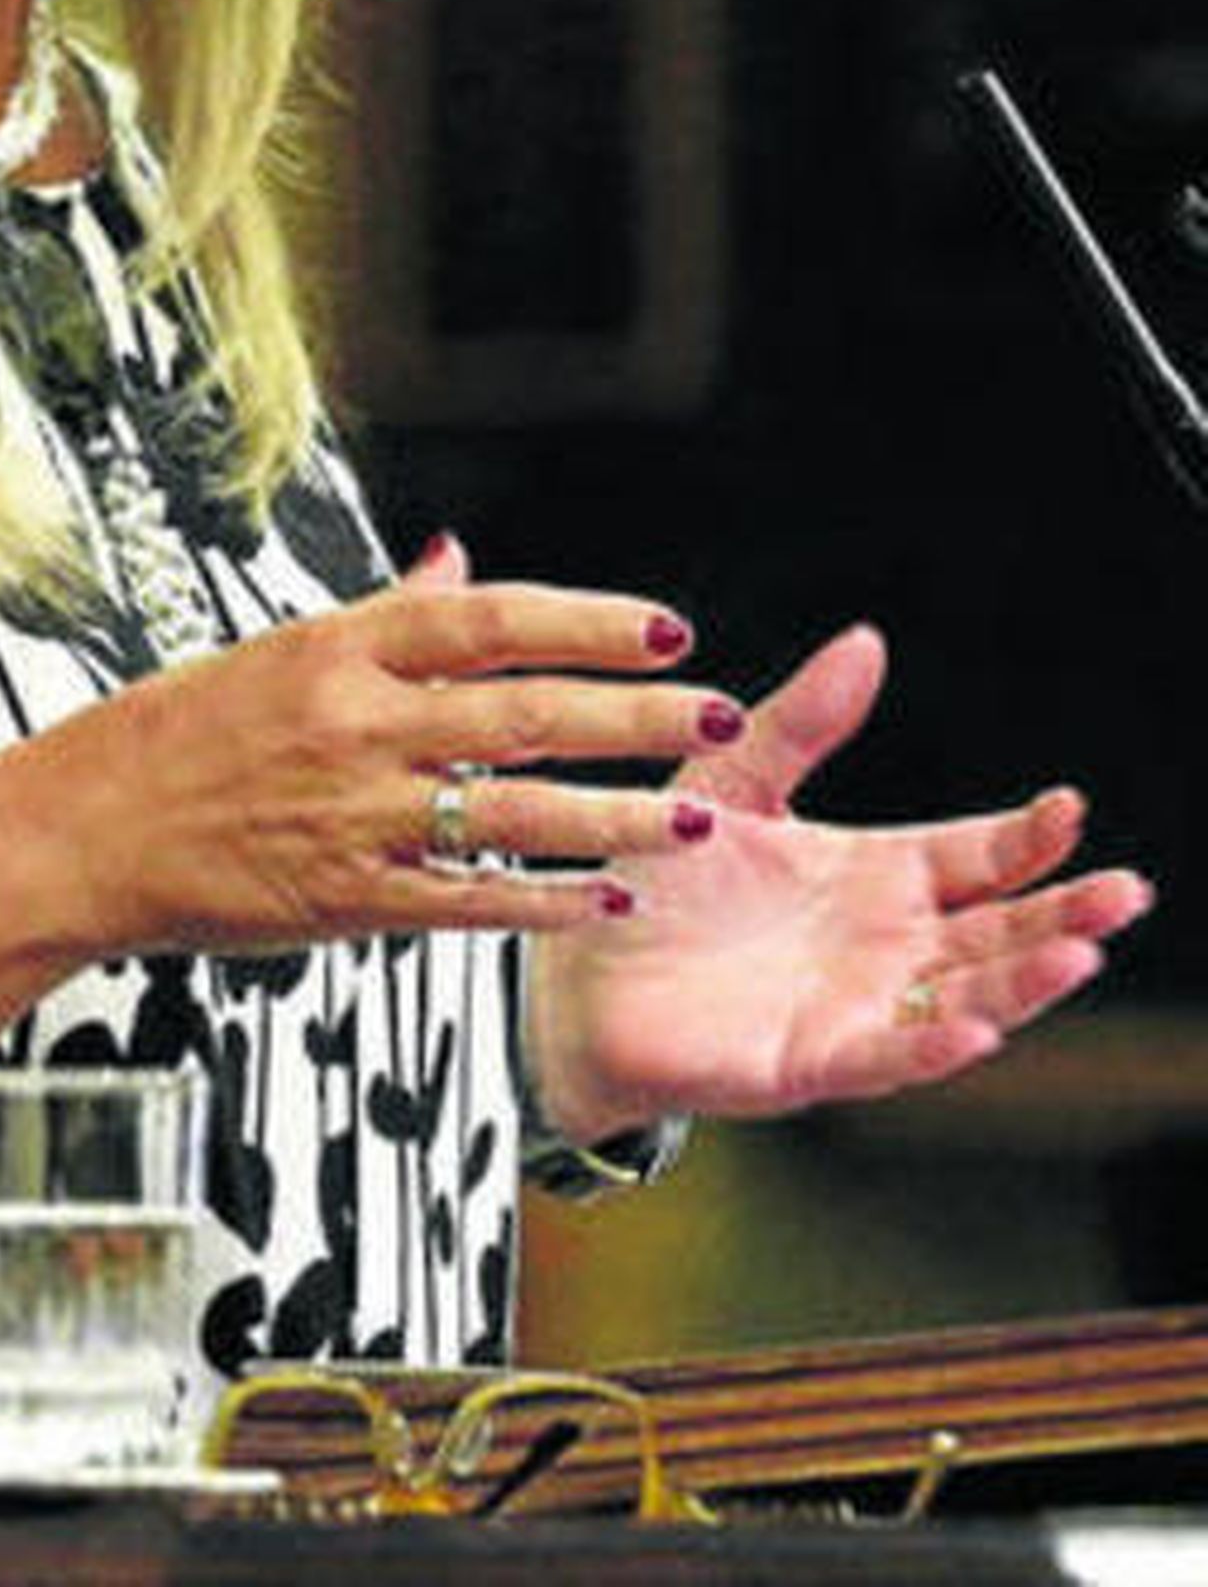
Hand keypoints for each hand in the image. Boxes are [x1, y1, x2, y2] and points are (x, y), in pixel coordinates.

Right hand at [33, 551, 750, 956]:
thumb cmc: (173, 733)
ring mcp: (355, 816)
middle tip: (717, 712)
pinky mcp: (345, 898)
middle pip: (527, 712)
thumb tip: (460, 561)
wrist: (84, 830)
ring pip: (514, 814)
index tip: (668, 627)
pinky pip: (463, 900)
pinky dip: (540, 905)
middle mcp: (358, 725)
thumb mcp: (278, 647)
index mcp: (342, 647)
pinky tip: (601, 902)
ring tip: (692, 818)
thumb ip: (385, 615)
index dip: (590, 622)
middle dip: (636, 715)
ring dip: (615, 817)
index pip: (492, 620)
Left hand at [525, 624, 1154, 1139]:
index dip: (1027, 836)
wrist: (576, 968)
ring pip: (963, 996)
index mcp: (875, 873)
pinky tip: (977, 1027)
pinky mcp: (806, 1061)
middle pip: (997, 931)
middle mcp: (882, 944)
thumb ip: (800, 719)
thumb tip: (867, 640)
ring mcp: (854, 1008)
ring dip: (1024, 983)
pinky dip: (932, 1046)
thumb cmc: (662, 874)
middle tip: (1126, 890)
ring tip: (1080, 954)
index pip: (976, 854)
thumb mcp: (735, 778)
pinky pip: (882, 1057)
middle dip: (1064, 913)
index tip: (1071, 807)